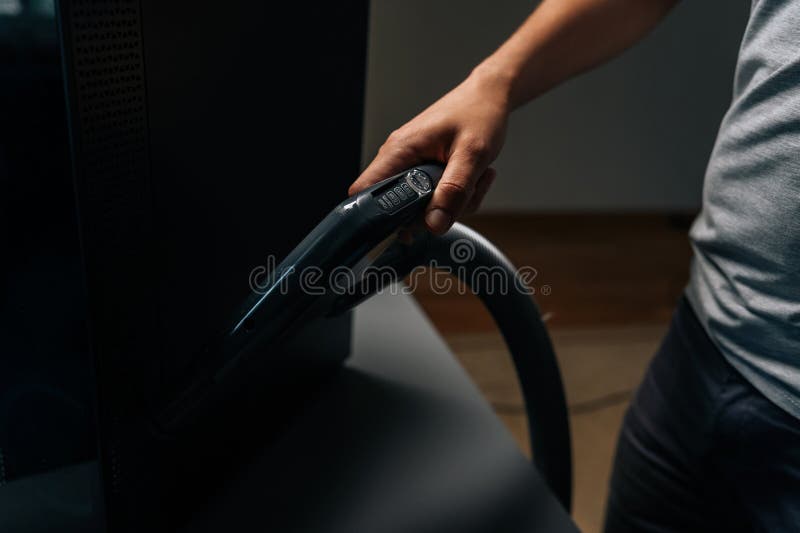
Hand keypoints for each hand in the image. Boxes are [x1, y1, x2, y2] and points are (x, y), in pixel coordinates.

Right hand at [349, 68, 510, 233]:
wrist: (489, 97)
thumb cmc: (479, 114)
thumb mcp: (472, 155)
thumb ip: (453, 191)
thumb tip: (435, 225)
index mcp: (400, 150)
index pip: (365, 191)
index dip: (376, 216)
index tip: (406, 228)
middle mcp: (400, 157)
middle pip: (398, 207)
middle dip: (432, 212)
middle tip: (462, 195)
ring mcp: (412, 164)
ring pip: (422, 206)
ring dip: (452, 203)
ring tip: (475, 179)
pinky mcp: (426, 169)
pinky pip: (435, 196)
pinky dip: (457, 195)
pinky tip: (474, 177)